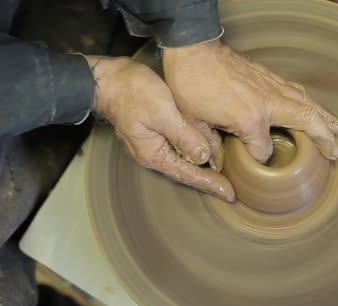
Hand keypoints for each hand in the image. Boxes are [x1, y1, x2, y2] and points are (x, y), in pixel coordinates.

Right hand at [86, 56, 234, 201]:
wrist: (107, 79)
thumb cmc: (132, 92)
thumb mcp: (162, 112)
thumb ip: (184, 135)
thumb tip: (203, 156)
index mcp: (154, 154)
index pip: (188, 175)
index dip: (211, 184)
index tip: (229, 194)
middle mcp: (153, 154)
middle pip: (186, 172)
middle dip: (208, 181)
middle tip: (230, 190)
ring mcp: (152, 143)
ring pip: (183, 160)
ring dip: (203, 167)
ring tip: (223, 175)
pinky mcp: (154, 131)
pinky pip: (178, 147)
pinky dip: (194, 151)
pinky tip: (206, 150)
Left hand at [163, 40, 337, 168]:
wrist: (192, 49)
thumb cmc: (190, 84)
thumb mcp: (193, 122)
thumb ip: (208, 147)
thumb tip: (214, 164)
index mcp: (249, 119)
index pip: (264, 150)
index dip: (259, 159)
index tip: (251, 161)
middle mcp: (267, 102)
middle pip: (307, 122)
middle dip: (324, 139)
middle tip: (334, 153)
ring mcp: (270, 86)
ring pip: (307, 103)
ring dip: (324, 118)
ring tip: (337, 129)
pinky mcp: (268, 76)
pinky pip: (297, 90)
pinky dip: (310, 101)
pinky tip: (314, 107)